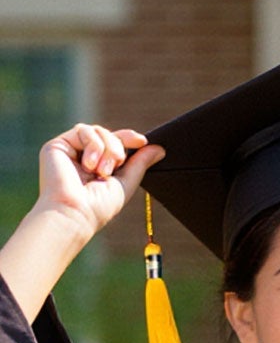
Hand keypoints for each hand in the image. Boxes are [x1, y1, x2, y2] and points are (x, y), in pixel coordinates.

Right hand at [33, 125, 158, 243]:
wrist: (75, 212)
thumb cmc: (99, 206)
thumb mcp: (126, 183)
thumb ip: (140, 164)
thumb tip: (159, 148)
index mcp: (98, 166)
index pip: (115, 143)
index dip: (128, 138)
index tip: (142, 141)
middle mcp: (83, 157)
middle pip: (108, 134)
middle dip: (118, 147)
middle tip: (116, 165)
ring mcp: (70, 150)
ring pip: (97, 130)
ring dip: (107, 148)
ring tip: (102, 171)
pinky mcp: (57, 145)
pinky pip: (83, 130)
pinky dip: (93, 145)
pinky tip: (89, 165)